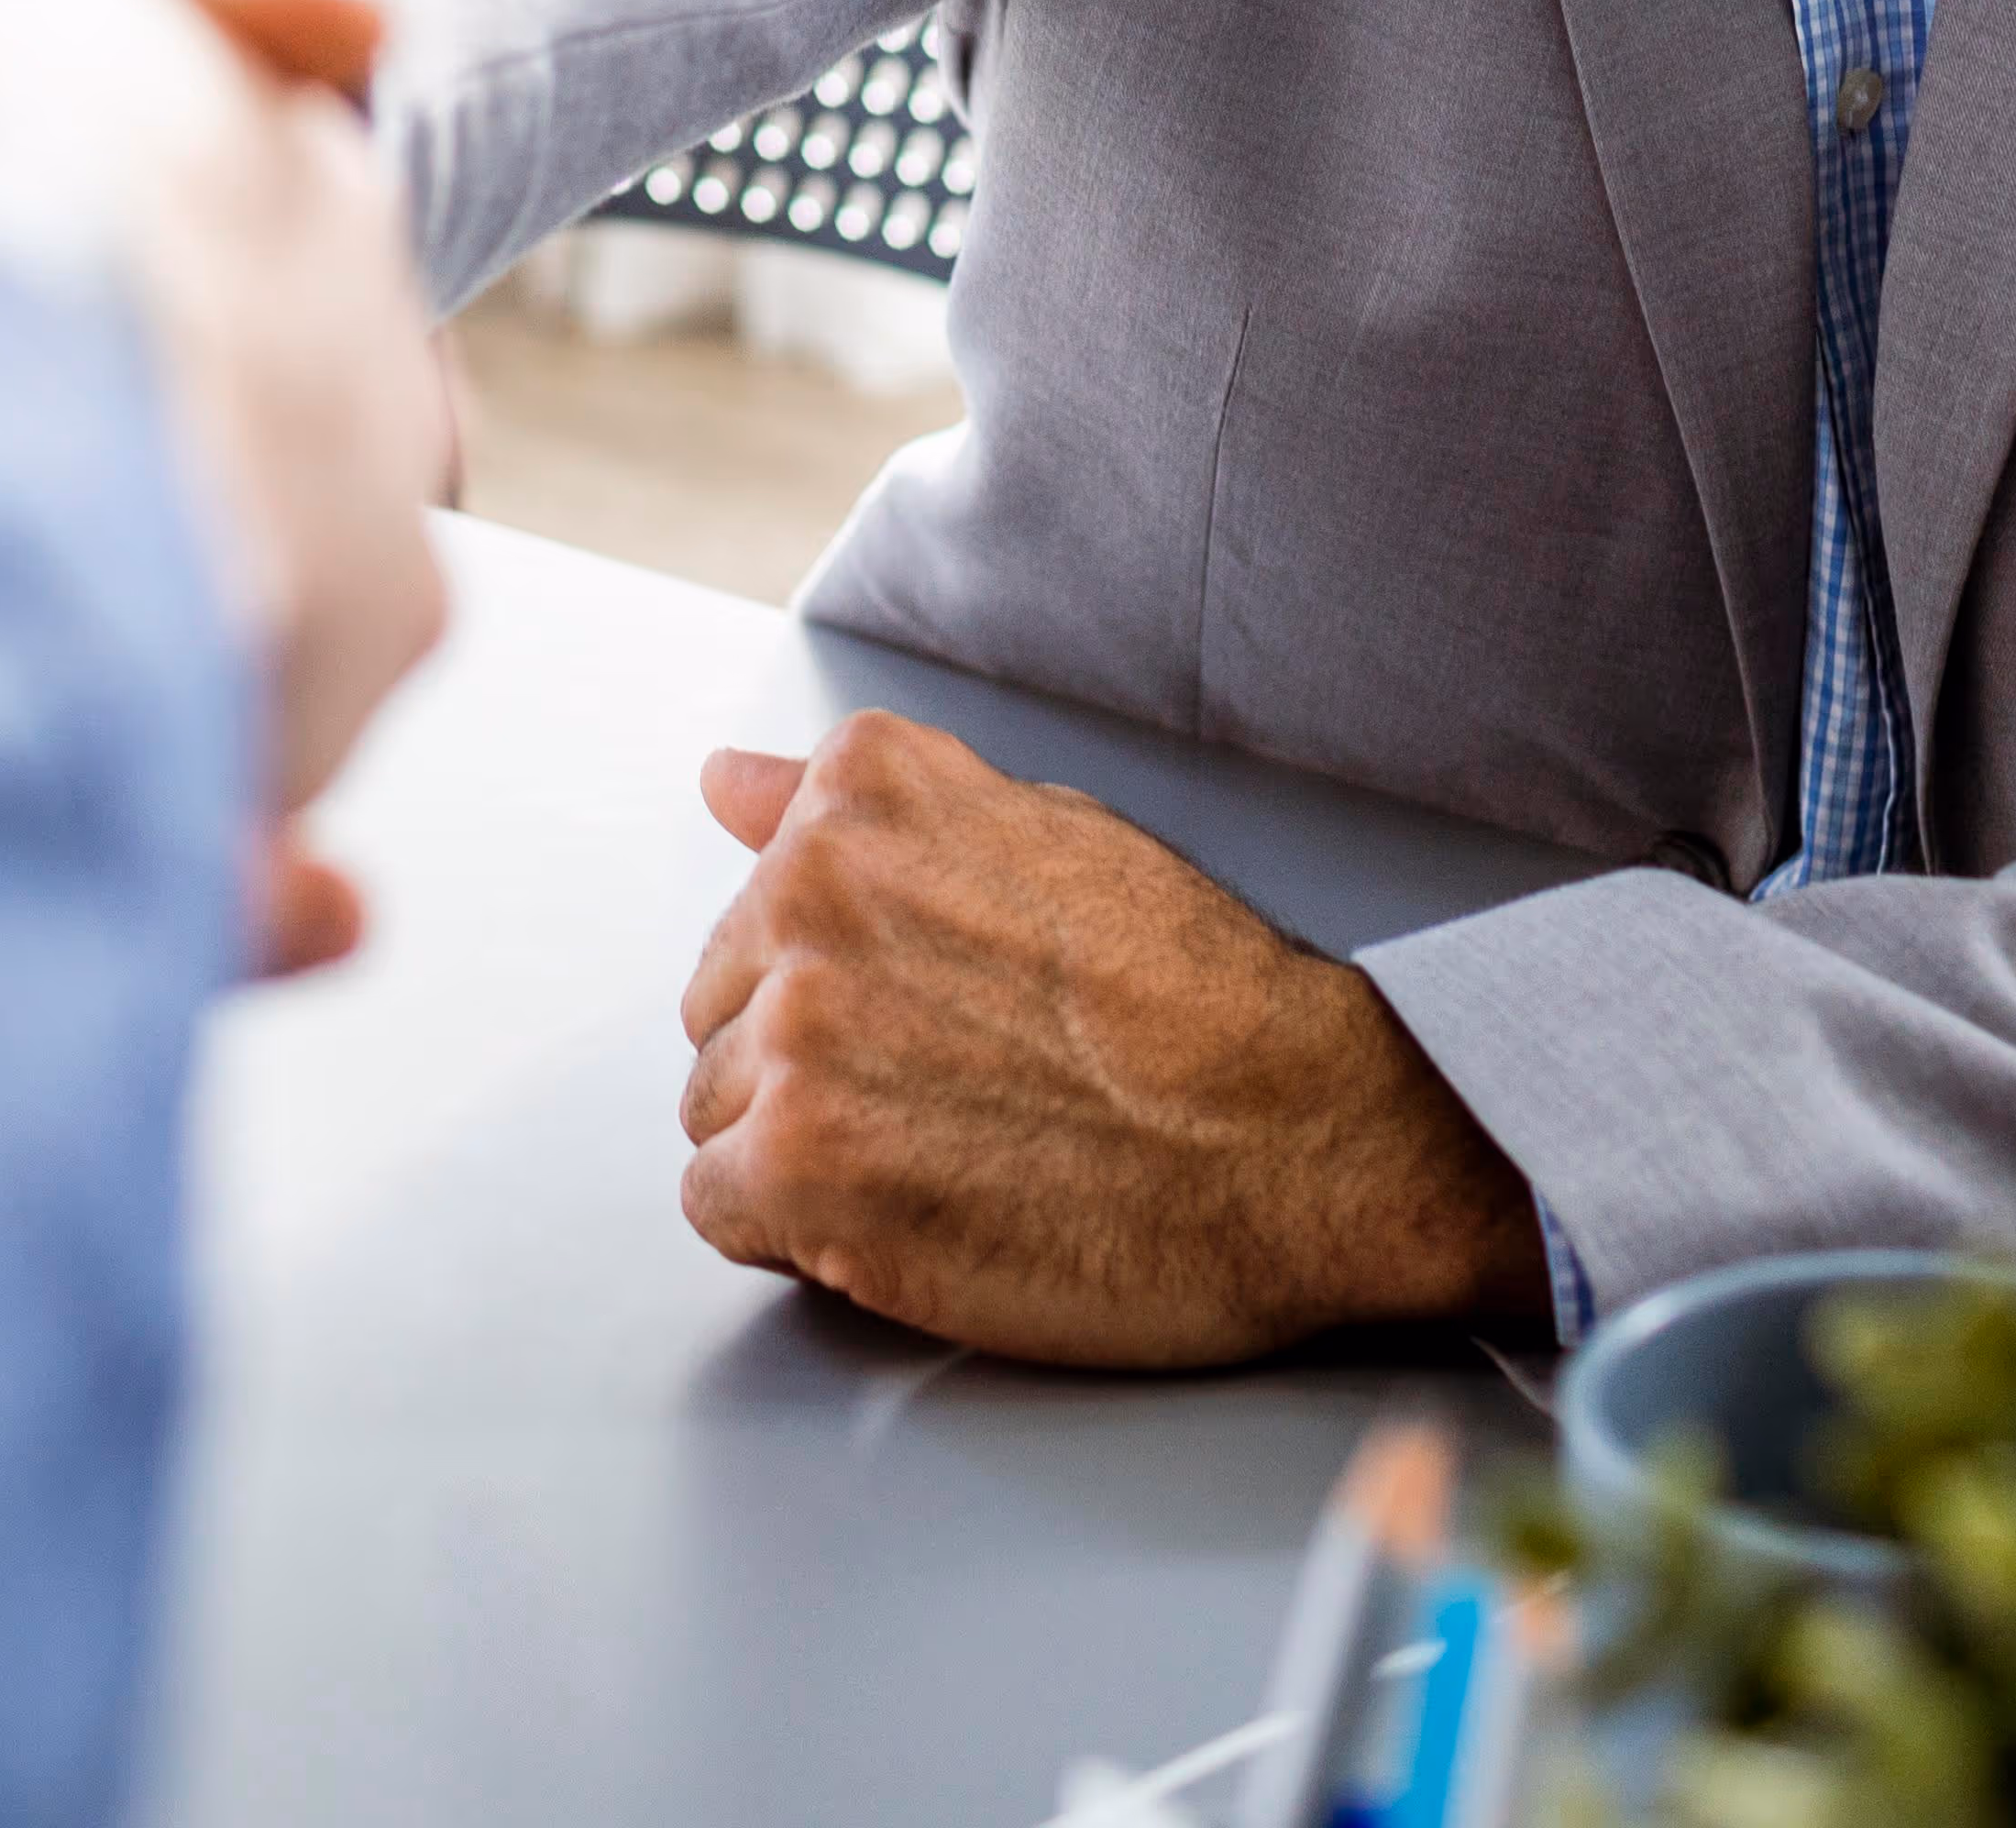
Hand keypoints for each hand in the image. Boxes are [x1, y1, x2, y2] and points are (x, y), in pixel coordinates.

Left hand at [673, 711, 1550, 1366]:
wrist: (1299, 1137)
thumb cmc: (1199, 998)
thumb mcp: (1043, 834)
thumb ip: (866, 814)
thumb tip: (728, 780)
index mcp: (858, 805)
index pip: (753, 918)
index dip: (840, 993)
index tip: (930, 1027)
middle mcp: (806, 899)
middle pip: (722, 1018)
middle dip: (808, 1071)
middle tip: (948, 1104)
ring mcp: (796, 1036)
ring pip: (716, 1115)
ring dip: (806, 1154)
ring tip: (946, 1159)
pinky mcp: (801, 1168)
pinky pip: (717, 1207)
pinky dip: (792, 1234)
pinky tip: (906, 1216)